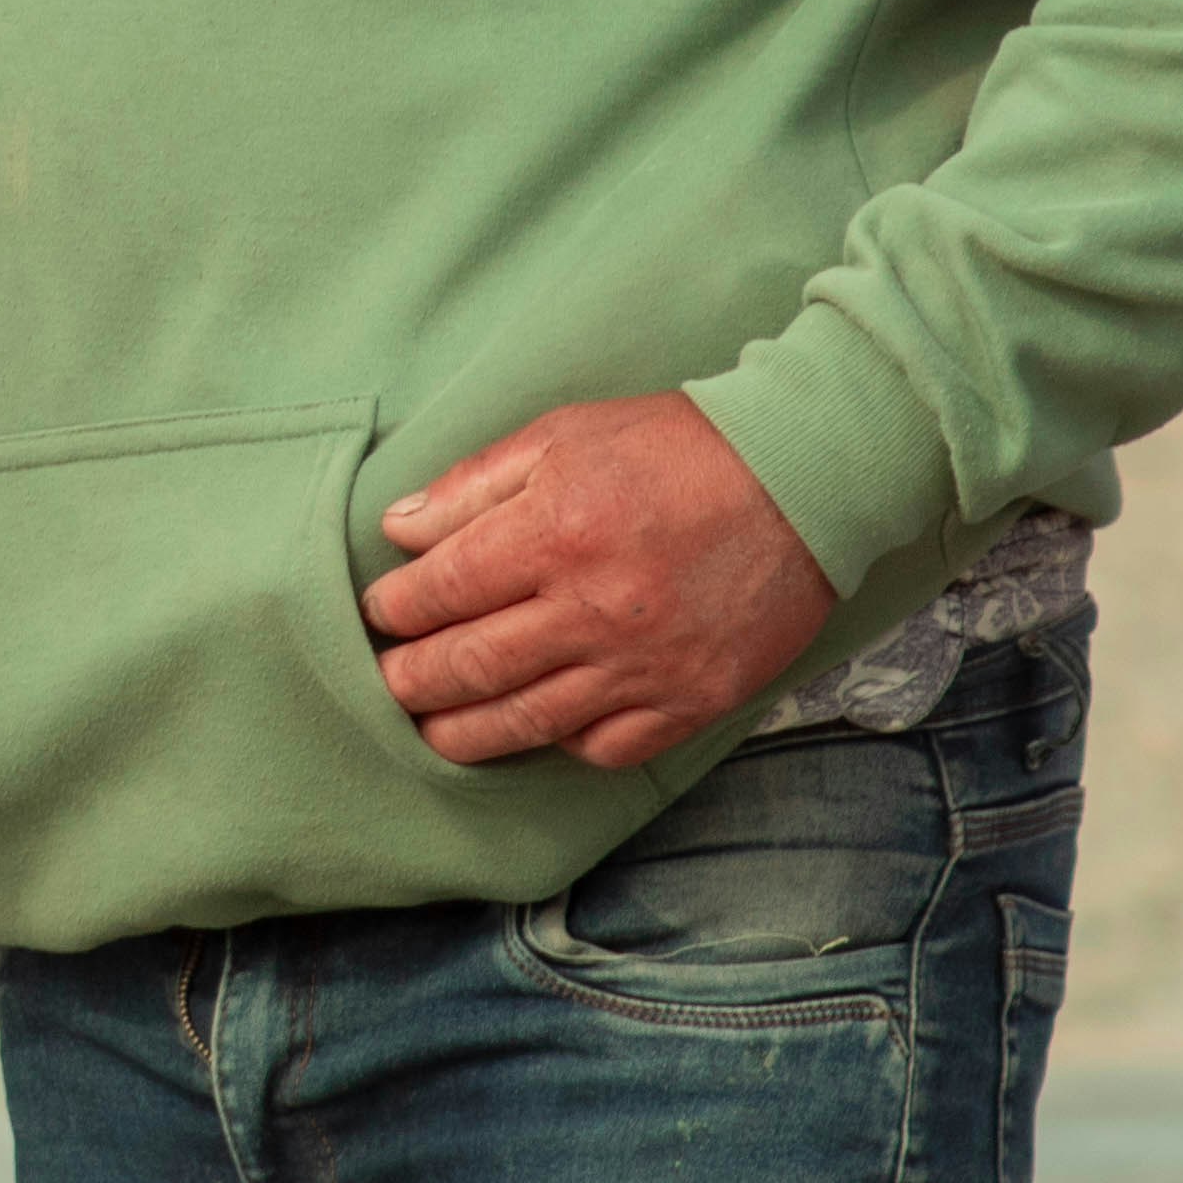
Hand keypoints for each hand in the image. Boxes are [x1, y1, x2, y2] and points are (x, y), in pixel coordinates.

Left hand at [360, 395, 832, 770]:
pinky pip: (606, 747)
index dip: (397, 608)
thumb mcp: (565, 434)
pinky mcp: (692, 700)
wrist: (803, 481)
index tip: (379, 612)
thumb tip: (399, 529)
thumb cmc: (676, 448)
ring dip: (465, 733)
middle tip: (386, 683)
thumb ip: (475, 485)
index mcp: (556, 532)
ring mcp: (645, 665)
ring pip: (528, 721)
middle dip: (412, 680)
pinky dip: (562, 744)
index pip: (443, 589)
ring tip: (432, 732)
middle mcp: (595, 609)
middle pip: (472, 666)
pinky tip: (536, 729)